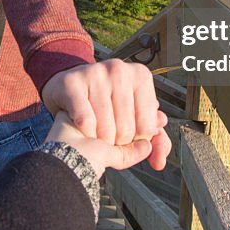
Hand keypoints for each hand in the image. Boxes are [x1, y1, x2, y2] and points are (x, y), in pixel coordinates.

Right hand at [40, 59, 171, 170]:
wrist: (70, 88)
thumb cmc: (107, 101)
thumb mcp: (135, 115)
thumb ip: (153, 138)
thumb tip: (159, 158)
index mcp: (140, 76)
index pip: (148, 127)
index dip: (138, 139)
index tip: (130, 133)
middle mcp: (119, 71)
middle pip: (127, 130)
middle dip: (119, 141)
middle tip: (112, 134)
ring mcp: (95, 74)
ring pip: (105, 129)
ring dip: (101, 139)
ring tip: (98, 131)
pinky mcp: (72, 83)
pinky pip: (85, 121)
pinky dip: (86, 131)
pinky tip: (85, 126)